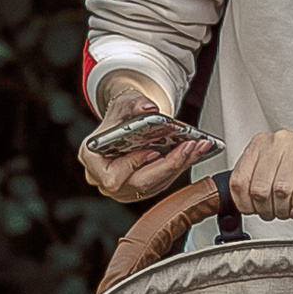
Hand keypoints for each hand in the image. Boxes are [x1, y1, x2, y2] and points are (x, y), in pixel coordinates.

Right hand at [78, 94, 207, 206]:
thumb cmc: (120, 115)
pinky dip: (178, 167)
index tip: (153, 152)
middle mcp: (104, 180)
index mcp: (93, 162)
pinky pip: (161, 183)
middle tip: (190, 146)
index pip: (112, 177)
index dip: (132, 167)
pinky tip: (194, 151)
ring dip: (179, 166)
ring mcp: (123, 189)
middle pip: (139, 183)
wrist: (124, 123)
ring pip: (154, 185)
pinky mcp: (139, 190)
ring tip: (200, 146)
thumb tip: (149, 108)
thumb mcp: (124, 103)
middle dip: (168, 165)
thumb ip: (134, 104)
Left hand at [223, 125, 292, 220]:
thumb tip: (244, 204)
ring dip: (284, 209)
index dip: (246, 204)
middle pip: (260, 188)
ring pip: (282, 188)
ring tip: (288, 211)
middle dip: (267, 210)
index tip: (254, 210)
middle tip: (275, 213)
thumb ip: (256, 180)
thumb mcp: (274, 167)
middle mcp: (278, 140)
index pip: (240, 180)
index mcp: (260, 143)